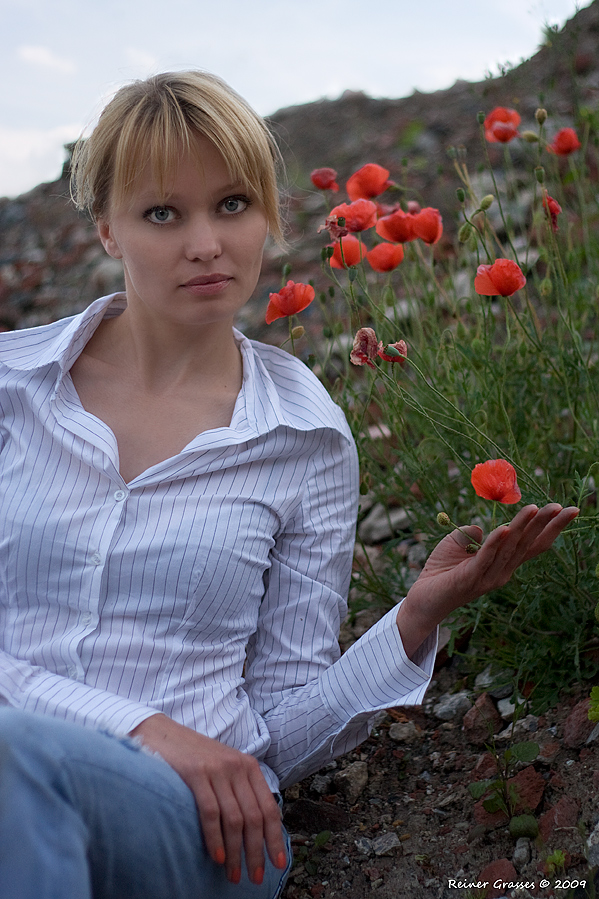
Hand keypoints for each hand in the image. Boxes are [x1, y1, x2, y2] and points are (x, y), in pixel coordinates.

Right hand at [129, 714, 286, 884]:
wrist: (161, 732)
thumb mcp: (224, 767)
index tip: (278, 864)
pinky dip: (215, 837)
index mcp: (249, 767)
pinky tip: (217, 856)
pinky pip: (211, 812)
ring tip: (234, 874)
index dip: (275, 838)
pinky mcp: (195, 773)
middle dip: (256, 852)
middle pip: (254, 818)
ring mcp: (217, 770)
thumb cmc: (193, 756)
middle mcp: (237, 767)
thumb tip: (254, 830)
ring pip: (235, 819)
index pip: (269, 808)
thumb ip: (240, 790)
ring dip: (236, 852)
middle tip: (254, 877)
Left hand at [396, 503, 578, 658]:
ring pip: (509, 548)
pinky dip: (495, 542)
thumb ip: (473, 534)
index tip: (570, 510)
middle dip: (545, 525)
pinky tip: (505, 529)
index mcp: (503, 563)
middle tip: (562, 507)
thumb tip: (482, 527)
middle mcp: (501, 572)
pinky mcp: (469, 579)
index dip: (551, 528)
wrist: (423, 598)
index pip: (533, 544)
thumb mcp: (457, 544)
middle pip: (527, 545)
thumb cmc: (442, 571)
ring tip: (533, 508)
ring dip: (522, 527)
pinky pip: (485, 557)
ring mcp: (487, 577)